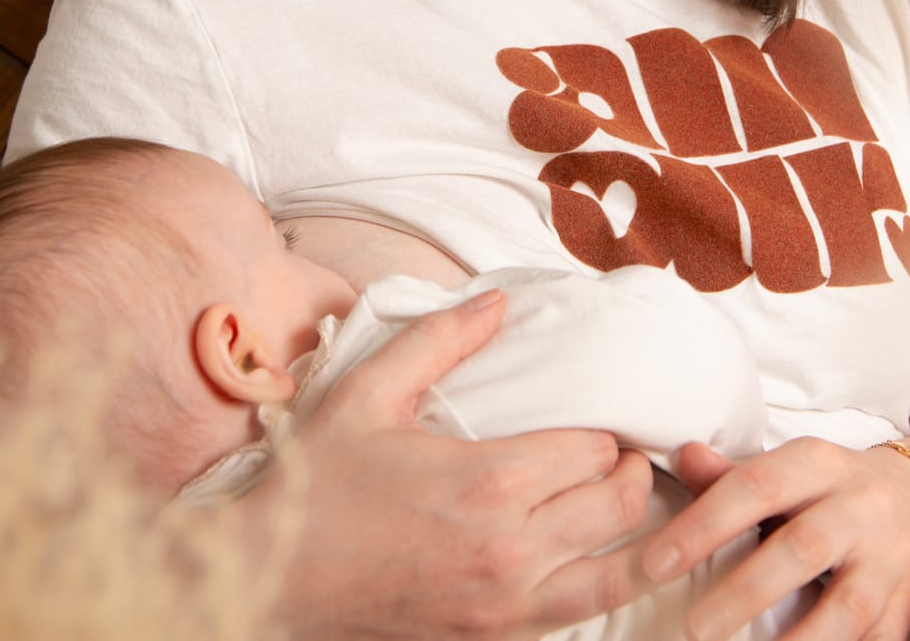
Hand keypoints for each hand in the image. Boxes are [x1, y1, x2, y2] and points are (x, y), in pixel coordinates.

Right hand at [242, 289, 656, 638]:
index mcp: (488, 480)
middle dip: (627, 475)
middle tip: (618, 456)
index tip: (594, 424)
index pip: (592, 451)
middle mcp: (510, 548)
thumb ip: (439, 340)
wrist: (270, 575)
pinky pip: (577, 614)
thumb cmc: (318, 482)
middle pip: (618, 506)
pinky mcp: (494, 638)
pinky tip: (592, 559)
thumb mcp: (369, 393)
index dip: (602, 432)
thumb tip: (498, 301)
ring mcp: (506, 604)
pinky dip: (600, 585)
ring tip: (624, 505)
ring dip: (638, 537)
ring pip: (618, 574)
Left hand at [635, 439, 909, 640]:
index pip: (756, 487)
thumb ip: (732, 475)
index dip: (704, 524)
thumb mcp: (791, 470)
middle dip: (746, 591)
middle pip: (802, 548)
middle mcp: (860, 508)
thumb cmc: (833, 493)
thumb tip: (684, 458)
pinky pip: (878, 640)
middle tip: (694, 628)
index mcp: (820, 464)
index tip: (655, 564)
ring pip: (848, 606)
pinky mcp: (905, 608)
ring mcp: (888, 561)